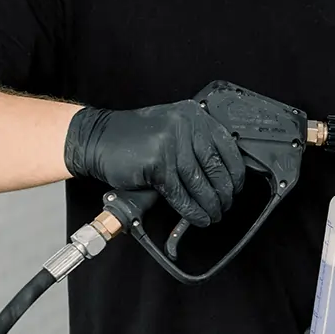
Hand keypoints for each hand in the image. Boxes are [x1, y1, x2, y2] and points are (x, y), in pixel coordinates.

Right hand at [64, 100, 245, 226]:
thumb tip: (224, 175)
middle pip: (215, 168)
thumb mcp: (172, 130)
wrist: (98, 139)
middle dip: (224, 193)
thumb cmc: (135, 138)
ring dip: (209, 205)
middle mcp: (185, 126)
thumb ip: (197, 144)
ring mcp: (171, 143)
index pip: (227, 148)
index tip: (236, 188)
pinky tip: (197, 217)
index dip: (235, 173)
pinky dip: (191, 210)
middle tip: (225, 206)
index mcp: (194, 116)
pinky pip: (181, 194)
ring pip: (199, 183)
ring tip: (213, 215)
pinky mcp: (158, 163)